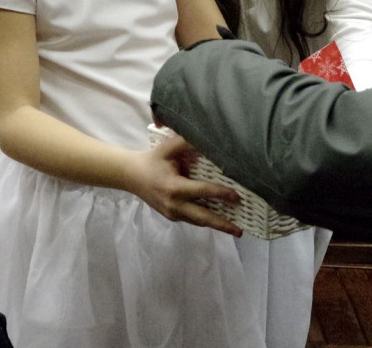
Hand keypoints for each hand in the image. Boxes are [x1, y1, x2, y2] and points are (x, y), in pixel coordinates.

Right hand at [126, 131, 242, 236]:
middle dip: (222, 224)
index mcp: (174, 188)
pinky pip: (192, 219)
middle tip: (240, 231)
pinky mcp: (171, 216)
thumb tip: (210, 141)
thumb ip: (189, 142)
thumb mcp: (169, 147)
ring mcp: (172, 213)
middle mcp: (174, 205)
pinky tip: (218, 219)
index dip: (221, 194)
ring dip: (216, 225)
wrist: (131, 175)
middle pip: (203, 217)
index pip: (203, 192)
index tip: (237, 197)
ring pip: (198, 221)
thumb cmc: (153, 159)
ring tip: (234, 228)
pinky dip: (205, 220)